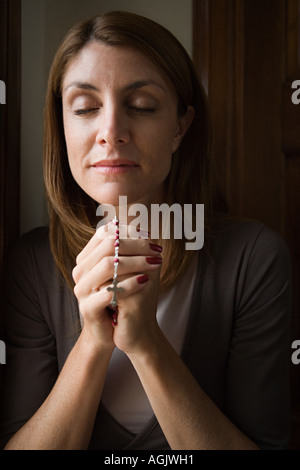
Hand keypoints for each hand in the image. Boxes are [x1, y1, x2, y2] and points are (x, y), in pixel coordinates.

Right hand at [72, 222, 162, 352]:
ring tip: (156, 263)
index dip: (128, 231)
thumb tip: (147, 229)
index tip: (150, 235)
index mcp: (86, 259)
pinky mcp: (88, 308)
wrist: (111, 331)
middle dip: (135, 245)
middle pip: (107, 246)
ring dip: (135, 262)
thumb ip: (128, 252)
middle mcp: (80, 271)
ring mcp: (82, 289)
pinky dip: (130, 284)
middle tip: (157, 248)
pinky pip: (109, 291)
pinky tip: (146, 281)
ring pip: (107, 266)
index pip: (105, 234)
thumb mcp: (125, 273)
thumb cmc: (120, 298)